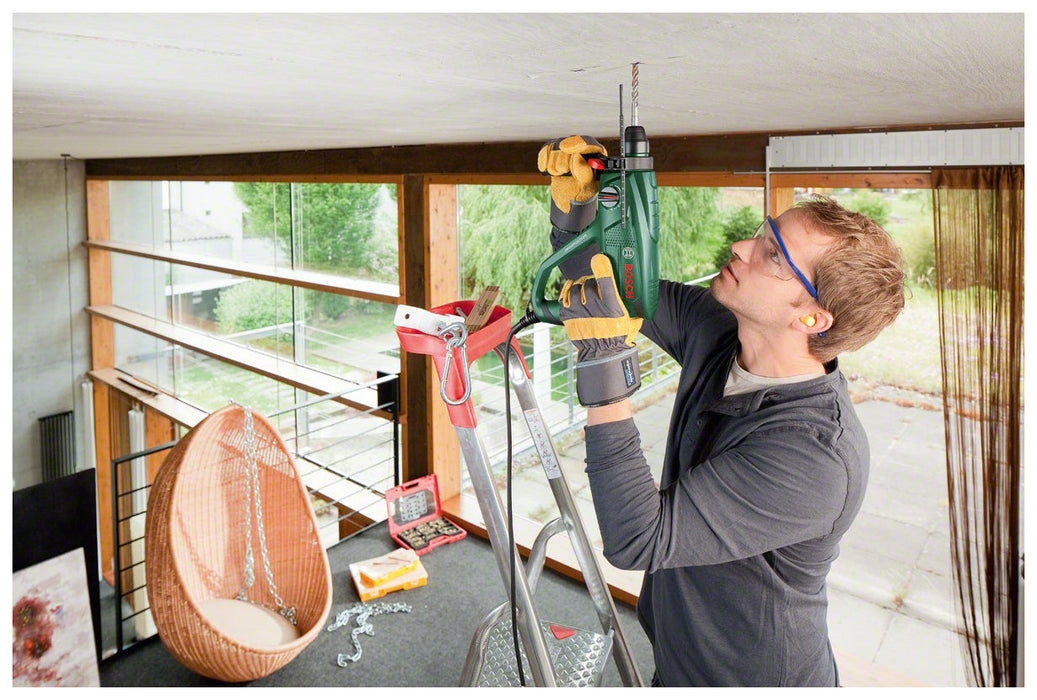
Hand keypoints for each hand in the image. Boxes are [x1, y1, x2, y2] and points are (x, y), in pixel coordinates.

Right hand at [538, 135, 606, 232]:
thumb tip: (577, 158)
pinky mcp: (557, 151)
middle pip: (569, 144)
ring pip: (556, 146)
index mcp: (597, 156)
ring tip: (560, 174)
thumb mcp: (586, 188)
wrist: (570, 199)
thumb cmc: (582, 194)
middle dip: (563, 161)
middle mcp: (584, 149)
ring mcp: (569, 149)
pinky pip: (547, 149)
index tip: (565, 148)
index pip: (588, 143)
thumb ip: (584, 173)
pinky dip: (544, 159)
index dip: (577, 143)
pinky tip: (546, 169)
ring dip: (554, 164)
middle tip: (564, 172)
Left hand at [559, 254, 642, 406]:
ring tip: (585, 291)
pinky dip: (567, 292)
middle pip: (589, 282)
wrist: (602, 353)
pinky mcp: (568, 316)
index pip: (604, 280)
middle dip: (592, 281)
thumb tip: (637, 288)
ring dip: (580, 286)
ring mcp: (579, 312)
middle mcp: (594, 307)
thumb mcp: (632, 318)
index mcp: (612, 306)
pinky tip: (572, 292)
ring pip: (575, 288)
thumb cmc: (619, 336)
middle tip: (596, 285)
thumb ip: (633, 303)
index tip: (600, 259)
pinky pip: (564, 297)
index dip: (601, 266)